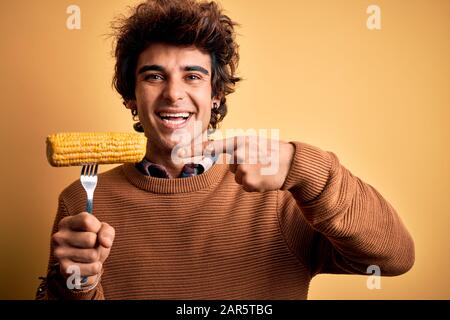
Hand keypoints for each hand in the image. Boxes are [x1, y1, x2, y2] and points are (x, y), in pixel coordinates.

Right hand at [51, 212, 114, 287]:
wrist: (82, 263)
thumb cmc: (93, 241)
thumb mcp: (102, 230)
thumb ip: (106, 232)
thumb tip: (106, 243)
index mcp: (66, 223)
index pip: (86, 221)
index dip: (97, 228)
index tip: (94, 231)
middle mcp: (59, 237)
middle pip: (90, 239)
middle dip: (97, 244)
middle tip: (91, 246)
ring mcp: (59, 254)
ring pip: (92, 255)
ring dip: (96, 257)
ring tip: (88, 255)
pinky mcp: (65, 269)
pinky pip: (93, 268)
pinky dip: (96, 268)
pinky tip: (87, 265)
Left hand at [178, 136, 294, 191]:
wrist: (292, 162)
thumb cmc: (273, 152)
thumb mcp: (254, 143)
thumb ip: (238, 148)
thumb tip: (226, 157)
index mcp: (240, 141)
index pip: (213, 146)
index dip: (193, 150)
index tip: (178, 153)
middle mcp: (239, 153)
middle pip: (232, 167)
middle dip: (243, 167)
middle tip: (259, 162)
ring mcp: (243, 168)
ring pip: (239, 178)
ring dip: (250, 177)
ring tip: (263, 170)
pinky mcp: (249, 182)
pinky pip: (246, 186)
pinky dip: (255, 185)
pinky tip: (265, 178)